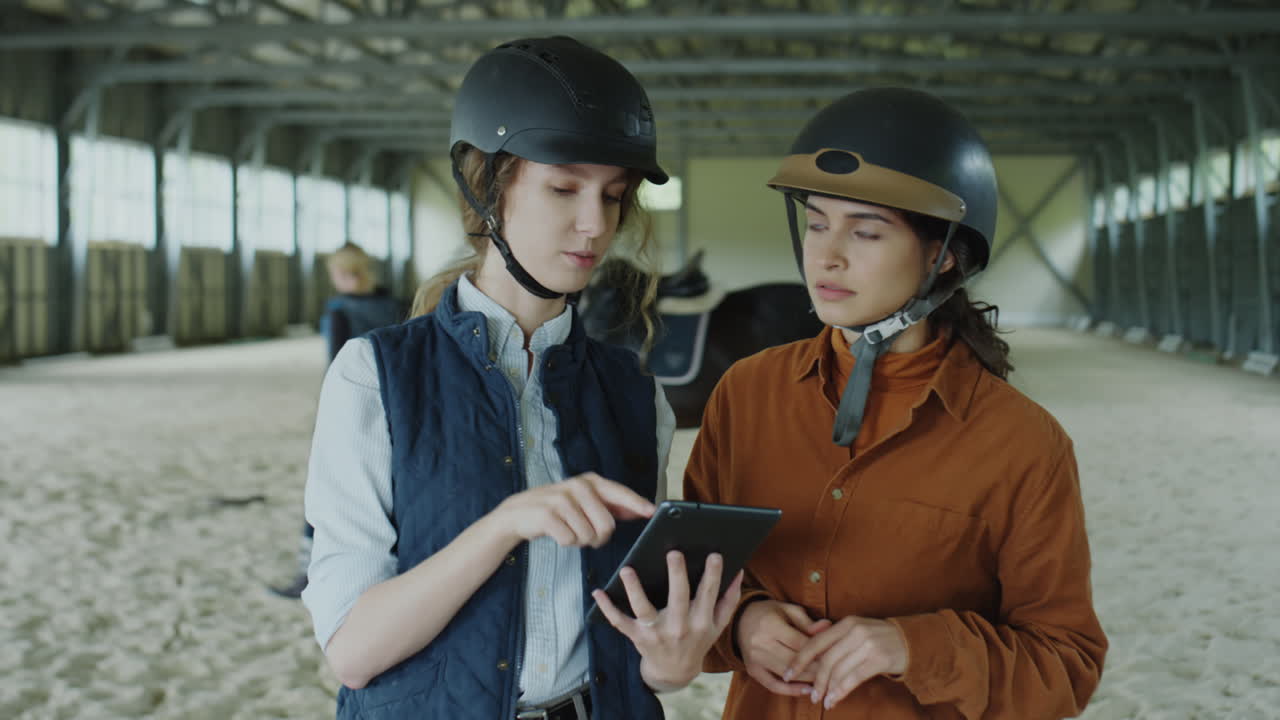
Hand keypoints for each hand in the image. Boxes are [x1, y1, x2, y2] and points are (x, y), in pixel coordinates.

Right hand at [494, 472, 653, 547]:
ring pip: (588, 536)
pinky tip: (557, 533)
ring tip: (568, 530)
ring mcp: (562, 499)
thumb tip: (641, 509)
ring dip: (580, 540)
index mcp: (590, 482)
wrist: (518, 513)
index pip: (620, 493)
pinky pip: (570, 540)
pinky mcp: (548, 515)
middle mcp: (578, 486)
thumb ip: (612, 505)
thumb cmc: (558, 509)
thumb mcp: (584, 501)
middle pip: (607, 525)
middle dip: (599, 537)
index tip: (652, 512)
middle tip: (586, 534)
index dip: (637, 503)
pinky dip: (566, 542)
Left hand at [591, 551, 742, 691]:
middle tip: (673, 552)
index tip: (714, 554)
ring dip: (634, 589)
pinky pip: (619, 622)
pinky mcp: (637, 637)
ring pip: (643, 609)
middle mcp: (679, 627)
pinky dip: (607, 608)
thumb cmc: (697, 641)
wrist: (674, 672)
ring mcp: (656, 633)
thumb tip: (738, 572)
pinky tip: (598, 591)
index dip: (712, 574)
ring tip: (628, 569)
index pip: (707, 594)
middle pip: (677, 598)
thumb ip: (728, 599)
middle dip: (676, 575)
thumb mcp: (717, 625)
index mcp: (700, 621)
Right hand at [736, 600, 830, 695]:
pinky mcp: (753, 670)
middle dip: (816, 667)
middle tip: (833, 670)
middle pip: (794, 661)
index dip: (818, 650)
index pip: (799, 642)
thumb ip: (808, 622)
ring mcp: (755, 659)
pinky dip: (791, 691)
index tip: (833, 654)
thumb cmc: (770, 613)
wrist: (741, 620)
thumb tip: (828, 627)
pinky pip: (773, 686)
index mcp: (770, 624)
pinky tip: (806, 690)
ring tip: (825, 680)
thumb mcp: (788, 611)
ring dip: (807, 680)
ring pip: (786, 675)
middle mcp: (760, 643)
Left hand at [784, 616, 907, 709]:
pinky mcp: (879, 658)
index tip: (787, 673)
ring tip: (822, 701)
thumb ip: (835, 641)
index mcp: (846, 623)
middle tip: (810, 695)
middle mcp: (855, 631)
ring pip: (839, 670)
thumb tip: (808, 658)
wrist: (912, 641)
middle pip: (826, 659)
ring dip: (828, 689)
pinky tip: (835, 700)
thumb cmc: (878, 640)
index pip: (816, 642)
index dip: (799, 659)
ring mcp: (867, 644)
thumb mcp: (856, 632)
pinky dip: (841, 691)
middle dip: (815, 680)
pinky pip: (854, 678)